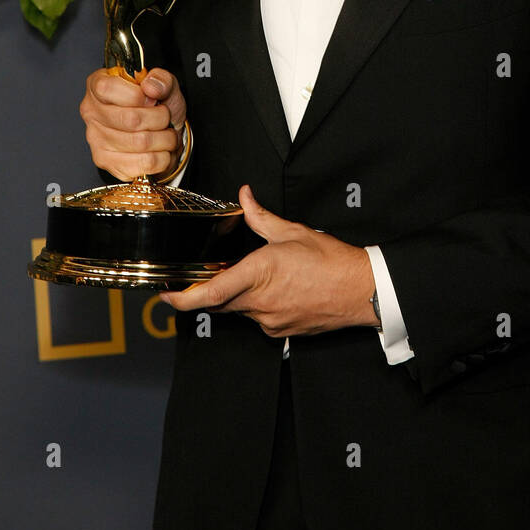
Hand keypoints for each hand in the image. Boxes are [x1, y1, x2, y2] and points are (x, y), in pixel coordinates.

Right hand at [80, 66, 185, 181]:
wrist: (163, 132)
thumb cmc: (157, 105)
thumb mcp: (164, 84)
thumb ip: (161, 79)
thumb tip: (151, 87)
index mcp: (98, 86)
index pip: (108, 89)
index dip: (138, 95)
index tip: (152, 98)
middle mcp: (92, 113)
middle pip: (130, 119)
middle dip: (159, 118)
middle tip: (165, 116)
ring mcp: (96, 139)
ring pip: (141, 143)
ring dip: (165, 139)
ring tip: (166, 133)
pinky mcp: (106, 162)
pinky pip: (144, 163)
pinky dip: (162, 157)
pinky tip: (159, 149)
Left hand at [160, 185, 378, 336]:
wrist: (362, 291)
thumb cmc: (333, 261)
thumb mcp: (293, 232)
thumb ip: (261, 217)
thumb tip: (245, 197)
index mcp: (259, 273)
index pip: (211, 293)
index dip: (183, 298)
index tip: (166, 295)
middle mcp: (260, 302)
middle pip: (219, 303)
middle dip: (208, 292)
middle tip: (202, 278)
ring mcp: (270, 320)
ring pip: (239, 310)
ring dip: (238, 296)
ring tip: (259, 278)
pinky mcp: (281, 332)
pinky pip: (258, 319)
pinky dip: (258, 305)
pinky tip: (277, 291)